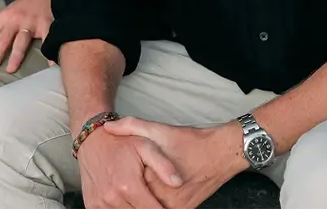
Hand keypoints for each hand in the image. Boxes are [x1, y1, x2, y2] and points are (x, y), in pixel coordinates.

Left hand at [0, 0, 54, 74]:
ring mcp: (30, 22)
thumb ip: (1, 29)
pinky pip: (45, 40)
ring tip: (10, 70)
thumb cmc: (27, 4)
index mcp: (3, 18)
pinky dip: (47, 52)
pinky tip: (48, 64)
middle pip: (2, 40)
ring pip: (20, 41)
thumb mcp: (9, 12)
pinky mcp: (45, 23)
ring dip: (15, 56)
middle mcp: (14, 20)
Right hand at [77, 124, 182, 208]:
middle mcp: (112, 198)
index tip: (166, 206)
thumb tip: (178, 183)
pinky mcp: (91, 205)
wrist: (92, 140)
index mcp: (128, 186)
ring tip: (139, 198)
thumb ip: (163, 165)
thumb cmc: (121, 143)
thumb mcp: (146, 146)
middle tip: (152, 200)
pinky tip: (126, 201)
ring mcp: (100, 204)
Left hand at [103, 118, 245, 208]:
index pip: (127, 188)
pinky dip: (155, 202)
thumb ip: (131, 126)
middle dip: (130, 193)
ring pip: (149, 206)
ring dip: (142, 199)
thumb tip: (107, 128)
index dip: (120, 181)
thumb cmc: (189, 141)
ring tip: (138, 187)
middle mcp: (163, 200)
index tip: (117, 175)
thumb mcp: (158, 129)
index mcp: (152, 181)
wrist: (220, 153)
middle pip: (137, 201)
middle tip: (128, 182)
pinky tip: (153, 191)